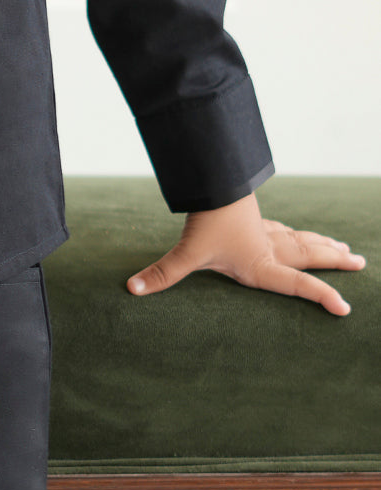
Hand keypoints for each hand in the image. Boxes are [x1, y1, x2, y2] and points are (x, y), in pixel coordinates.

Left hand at [126, 192, 365, 315]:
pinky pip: (287, 229)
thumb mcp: (186, 253)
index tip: (345, 308)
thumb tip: (131, 289)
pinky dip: (301, 234)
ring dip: (324, 245)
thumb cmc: (206, 220)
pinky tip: (300, 233)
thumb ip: (162, 274)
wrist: (212, 181)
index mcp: (261, 265)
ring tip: (346, 250)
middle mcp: (270, 249)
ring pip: (302, 239)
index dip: (321, 296)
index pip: (298, 284)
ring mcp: (266, 231)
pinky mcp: (256, 217)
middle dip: (335, 262)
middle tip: (361, 263)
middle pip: (310, 255)